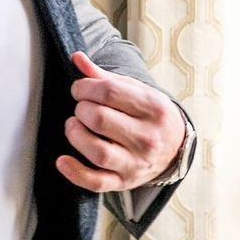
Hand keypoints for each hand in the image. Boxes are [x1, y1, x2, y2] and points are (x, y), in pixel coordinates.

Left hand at [56, 51, 184, 191]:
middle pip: (99, 119)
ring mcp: (136, 163)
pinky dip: (75, 173)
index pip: (109, 92)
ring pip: (97, 151)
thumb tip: (77, 57)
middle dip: (81, 109)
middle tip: (81, 108)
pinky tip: (62, 160)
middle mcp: (147, 138)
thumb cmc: (150, 114)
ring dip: (76, 135)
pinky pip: (97, 182)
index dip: (85, 87)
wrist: (177, 148)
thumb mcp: (136, 91)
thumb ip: (104, 76)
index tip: (80, 89)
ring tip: (74, 125)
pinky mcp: (125, 182)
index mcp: (153, 108)